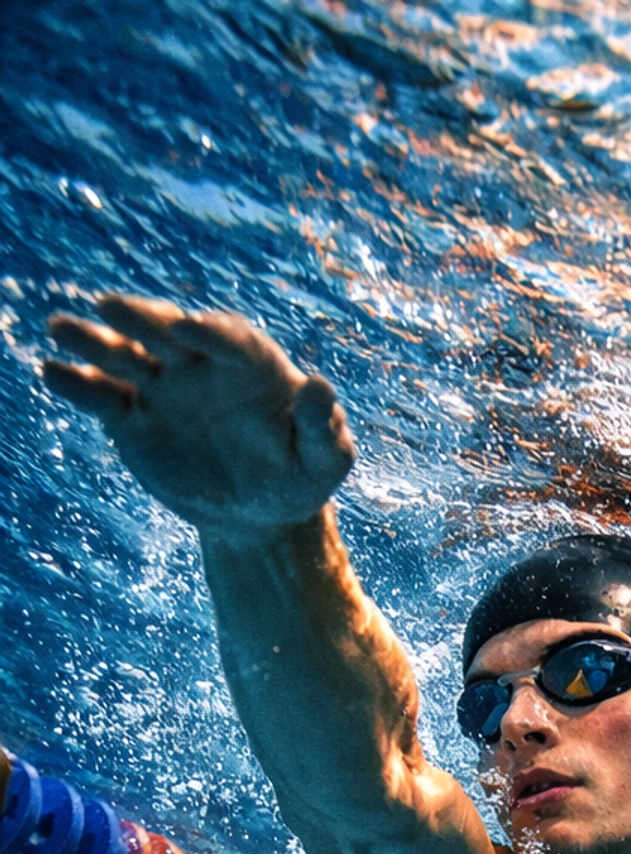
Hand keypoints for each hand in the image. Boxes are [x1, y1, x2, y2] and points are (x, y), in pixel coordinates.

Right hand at [43, 294, 354, 539]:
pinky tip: (51, 371)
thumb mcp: (324, 462)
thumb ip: (322, 428)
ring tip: (60, 328)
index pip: (228, 337)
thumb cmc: (299, 478)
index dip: (207, 332)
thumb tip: (320, 387)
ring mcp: (162, 387)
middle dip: (140, 318)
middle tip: (109, 308)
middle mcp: (199, 363)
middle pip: (166, 332)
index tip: (185, 331)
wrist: (259, 513)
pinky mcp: (133, 416)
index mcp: (250, 363)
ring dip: (93, 341)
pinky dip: (77, 384)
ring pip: (125, 355)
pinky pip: (102, 395)